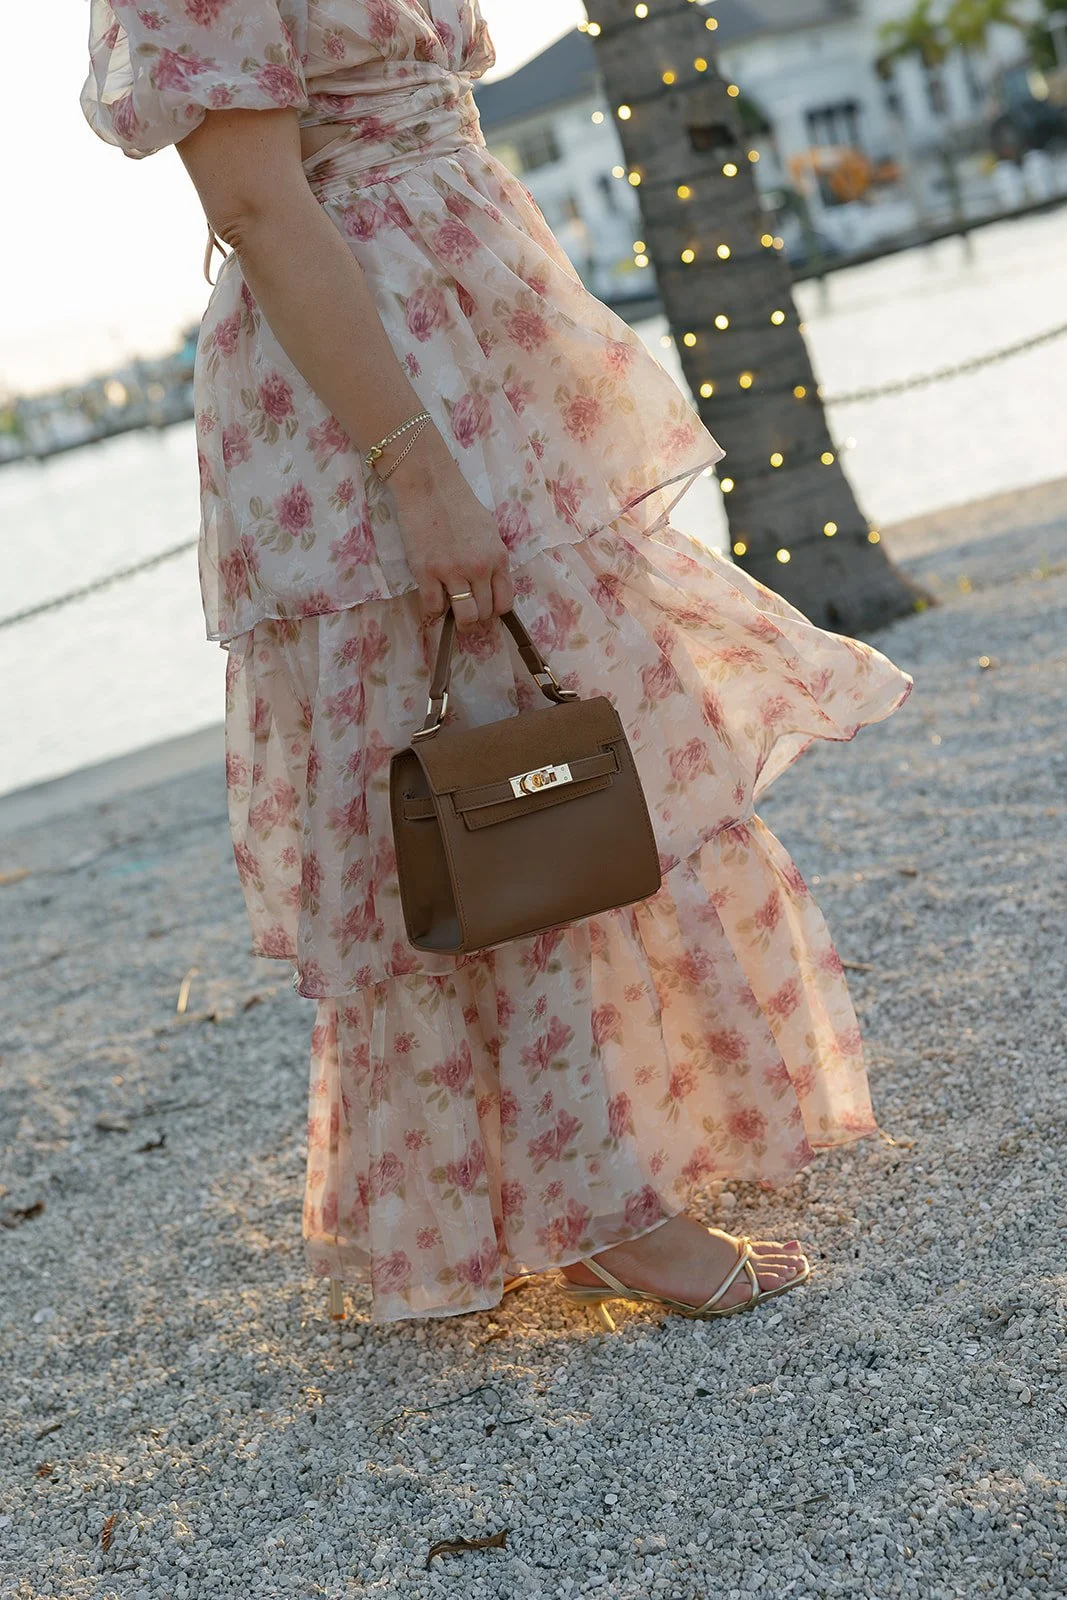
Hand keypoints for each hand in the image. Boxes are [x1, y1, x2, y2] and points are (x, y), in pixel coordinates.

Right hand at [386, 429, 514, 630]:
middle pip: (485, 613)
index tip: (484, 609)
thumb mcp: (489, 530)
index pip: (505, 602)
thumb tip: (491, 582)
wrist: (429, 485)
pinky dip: (432, 612)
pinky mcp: (427, 572)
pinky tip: (431, 603)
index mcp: (498, 558)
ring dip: (458, 621)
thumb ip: (492, 557)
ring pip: (464, 616)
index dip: (494, 611)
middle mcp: (480, 568)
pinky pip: (433, 608)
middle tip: (465, 612)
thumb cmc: (459, 503)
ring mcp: (453, 572)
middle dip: (476, 618)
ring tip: (451, 614)